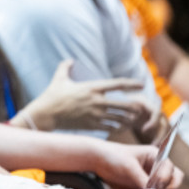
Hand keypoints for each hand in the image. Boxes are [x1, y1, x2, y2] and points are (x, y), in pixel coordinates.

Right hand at [19, 59, 148, 131]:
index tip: (141, 85)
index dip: (132, 84)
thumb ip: (65, 67)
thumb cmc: (53, 95)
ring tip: (132, 119)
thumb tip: (70, 60)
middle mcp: (97, 101)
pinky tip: (120, 127)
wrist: (47, 114)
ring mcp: (96, 115)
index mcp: (92, 88)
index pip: (117, 84)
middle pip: (125, 105)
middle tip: (138, 107)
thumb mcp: (59, 78)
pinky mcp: (93, 126)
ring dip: (128, 119)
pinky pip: (111, 128)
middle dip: (135, 106)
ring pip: (120, 118)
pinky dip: (118, 128)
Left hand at [94, 141, 181, 188]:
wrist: (96, 160)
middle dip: (168, 188)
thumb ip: (143, 180)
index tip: (155, 184)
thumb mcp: (129, 168)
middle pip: (174, 182)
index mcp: (156, 157)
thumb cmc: (113, 157)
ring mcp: (152, 179)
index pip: (173, 171)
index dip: (166, 179)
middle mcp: (157, 168)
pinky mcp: (144, 188)